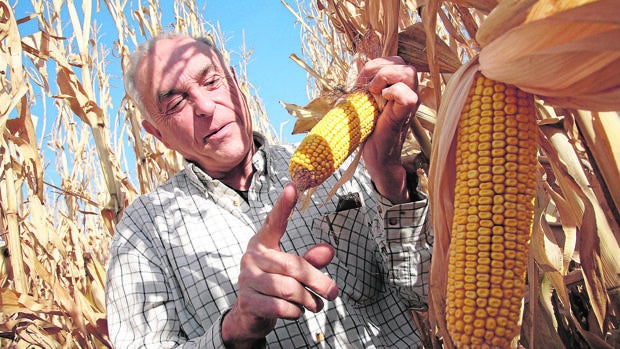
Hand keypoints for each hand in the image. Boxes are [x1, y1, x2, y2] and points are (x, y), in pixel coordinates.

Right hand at [222, 184, 338, 347]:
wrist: (249, 316)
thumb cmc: (274, 287)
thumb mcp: (293, 271)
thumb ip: (310, 260)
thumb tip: (329, 250)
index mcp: (263, 243)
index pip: (274, 222)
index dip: (283, 205)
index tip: (292, 186)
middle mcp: (252, 257)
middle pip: (292, 265)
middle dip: (318, 281)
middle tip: (334, 292)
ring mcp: (247, 279)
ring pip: (289, 288)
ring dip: (308, 300)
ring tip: (315, 305)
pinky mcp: (248, 301)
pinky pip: (282, 306)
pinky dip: (296, 312)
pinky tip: (297, 312)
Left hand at [358, 57, 418, 203]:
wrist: (376, 156)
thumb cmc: (370, 131)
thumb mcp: (365, 102)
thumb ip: (366, 85)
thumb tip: (355, 66)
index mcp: (399, 87)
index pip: (396, 61)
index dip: (377, 63)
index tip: (361, 79)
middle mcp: (408, 92)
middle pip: (404, 63)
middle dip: (380, 67)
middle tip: (366, 83)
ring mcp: (410, 102)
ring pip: (408, 72)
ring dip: (385, 76)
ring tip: (373, 91)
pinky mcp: (406, 114)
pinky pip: (407, 94)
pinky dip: (393, 92)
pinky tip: (382, 100)